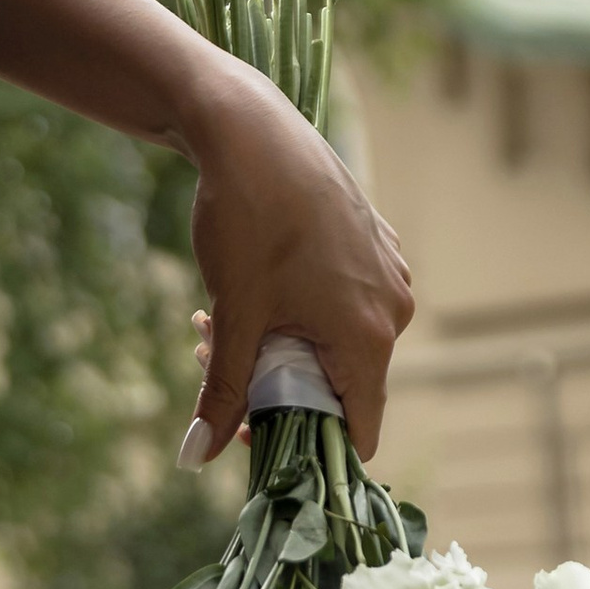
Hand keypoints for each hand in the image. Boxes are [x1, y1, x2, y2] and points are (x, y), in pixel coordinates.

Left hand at [178, 61, 415, 463]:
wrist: (250, 131)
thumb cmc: (248, 222)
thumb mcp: (234, 317)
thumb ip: (222, 393)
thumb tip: (195, 458)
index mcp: (371, 336)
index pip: (360, 429)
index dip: (305, 445)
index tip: (249, 435)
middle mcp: (394, 307)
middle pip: (337, 381)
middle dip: (269, 381)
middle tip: (211, 356)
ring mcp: (386, 271)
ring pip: (331, 339)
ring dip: (273, 343)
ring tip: (214, 318)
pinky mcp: (370, 243)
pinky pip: (337, 301)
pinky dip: (292, 309)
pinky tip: (248, 285)